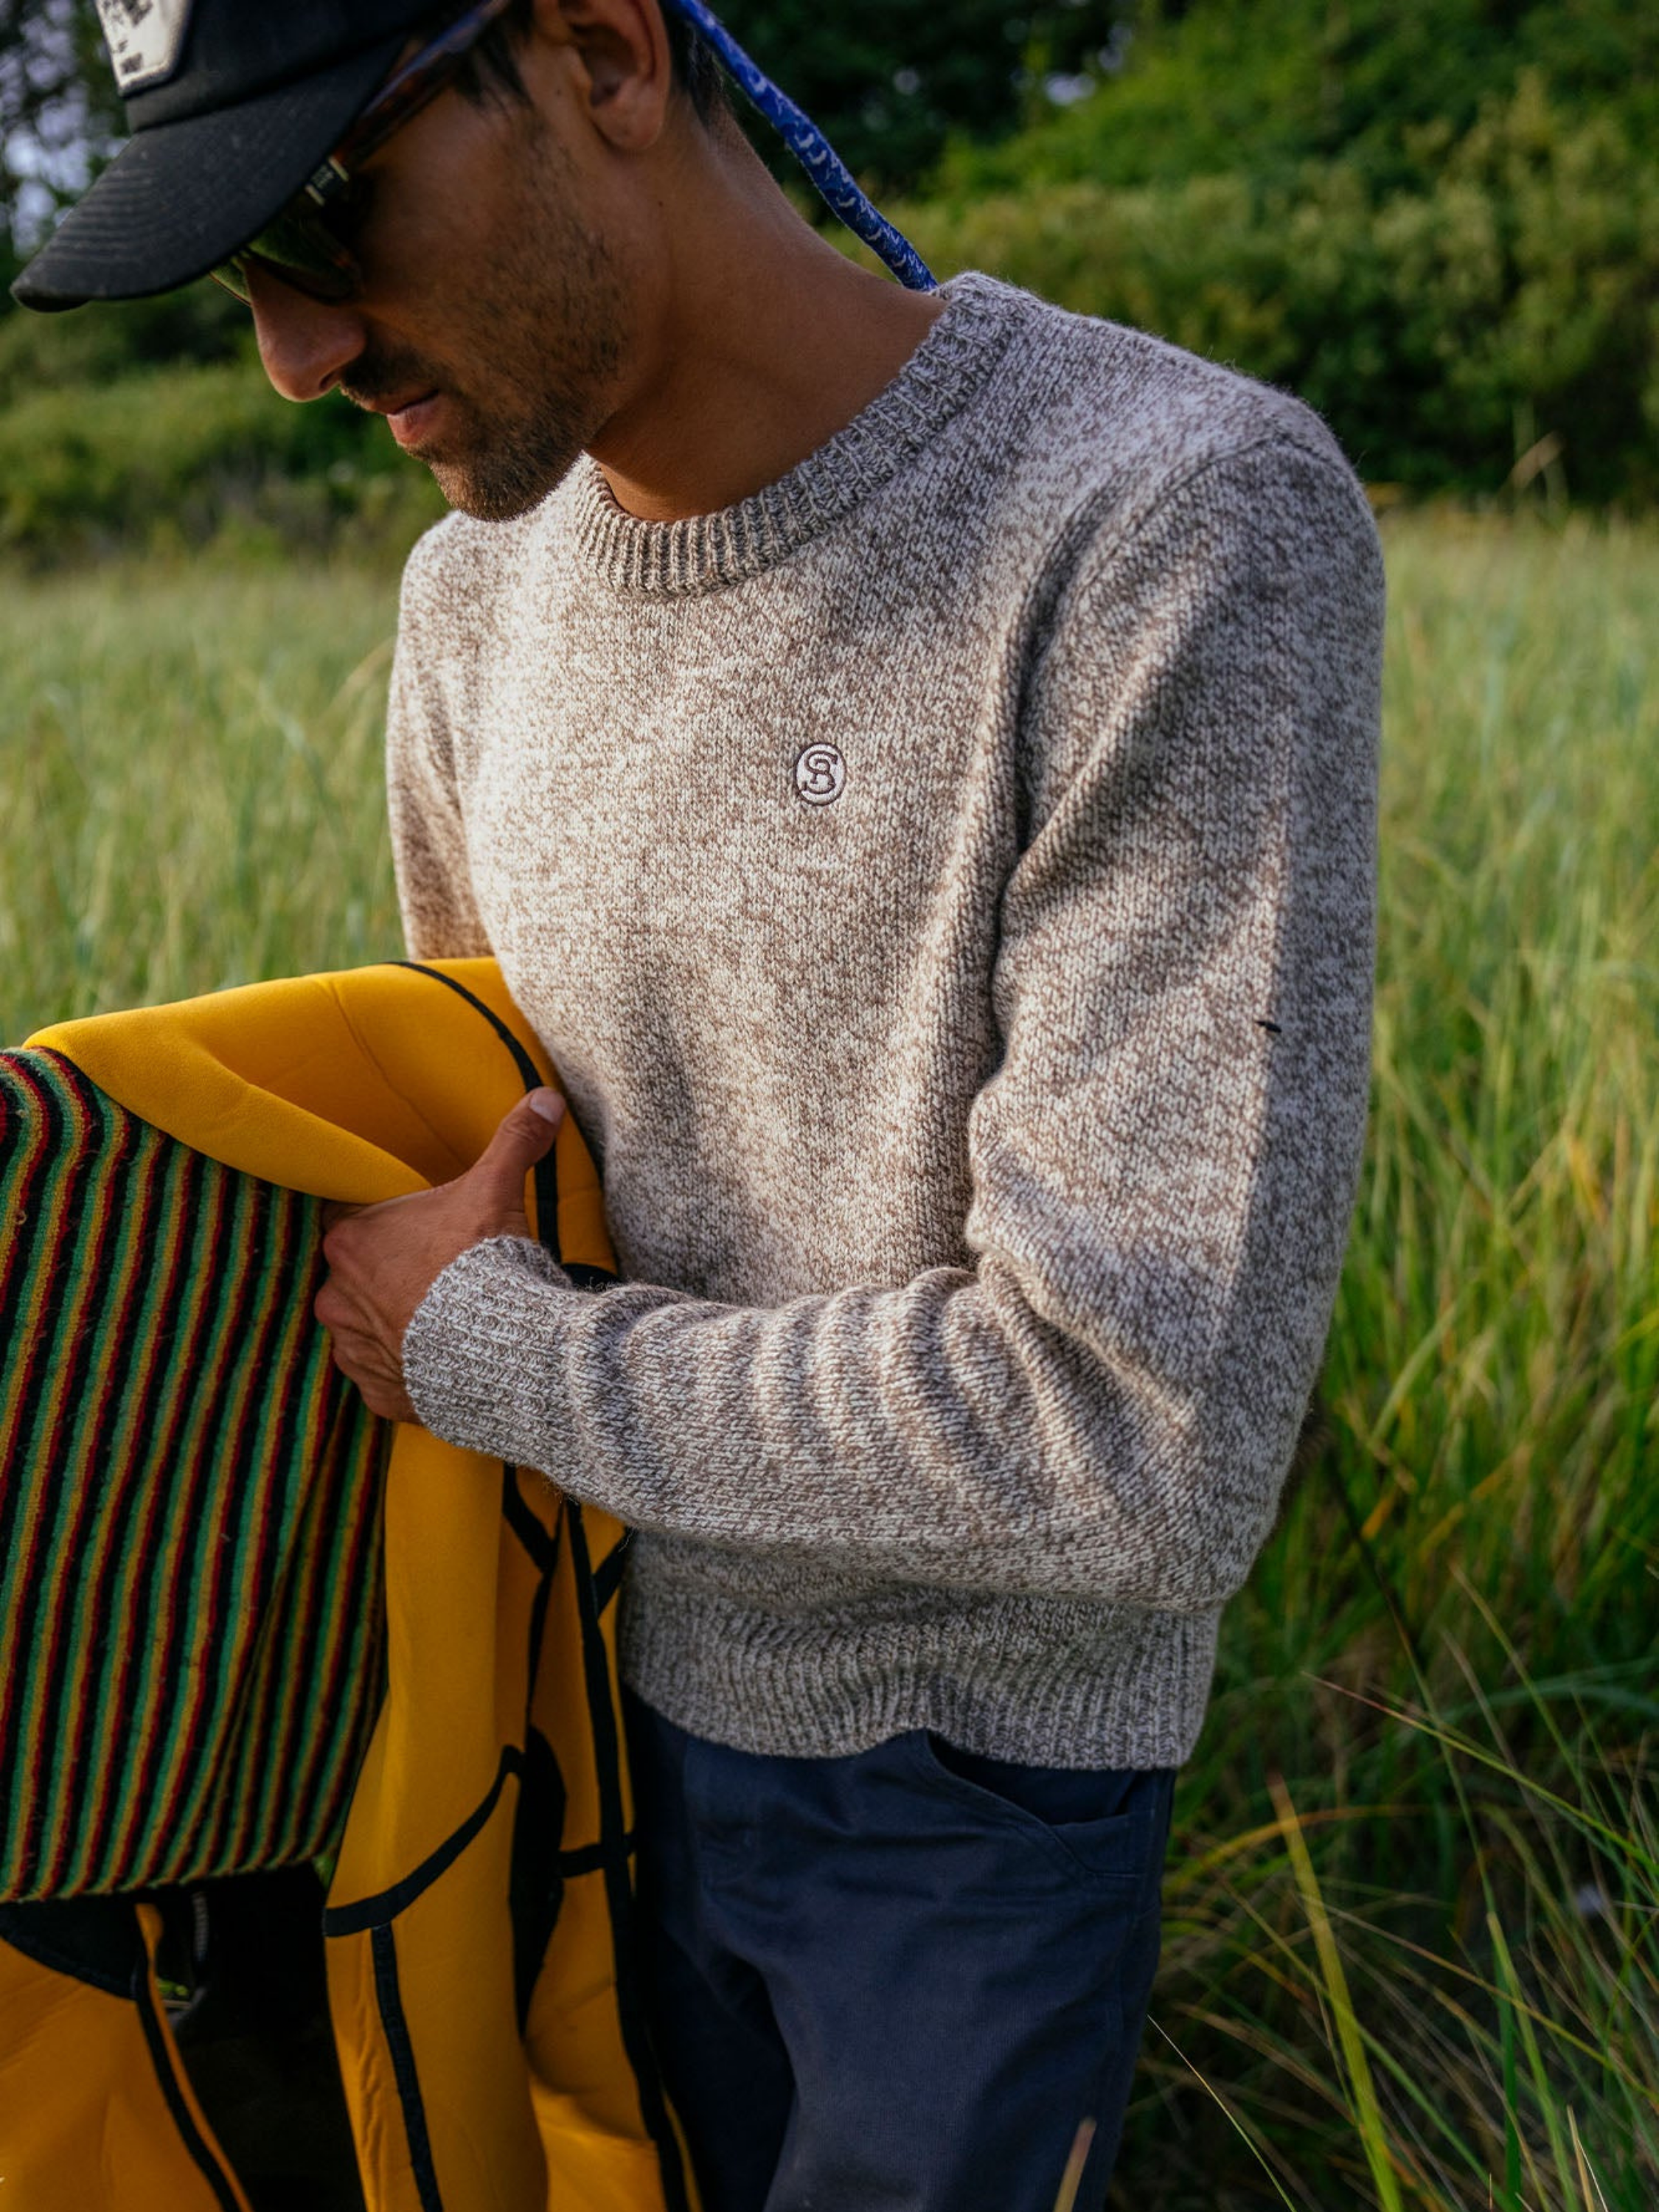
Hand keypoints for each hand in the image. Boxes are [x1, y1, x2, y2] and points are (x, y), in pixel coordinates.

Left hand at [315, 1088, 565, 1422]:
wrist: (498, 1348)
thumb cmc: (482, 1262)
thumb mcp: (497, 1190)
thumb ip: (513, 1141)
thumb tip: (544, 1098)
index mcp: (350, 1239)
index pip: (345, 1221)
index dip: (378, 1223)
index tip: (409, 1228)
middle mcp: (336, 1295)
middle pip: (351, 1276)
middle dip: (384, 1275)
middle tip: (431, 1274)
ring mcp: (353, 1349)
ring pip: (362, 1329)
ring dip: (391, 1323)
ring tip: (437, 1319)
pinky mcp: (377, 1392)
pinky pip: (382, 1376)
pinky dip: (404, 1369)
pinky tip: (437, 1359)